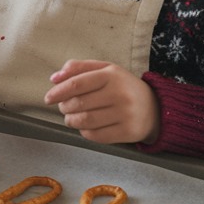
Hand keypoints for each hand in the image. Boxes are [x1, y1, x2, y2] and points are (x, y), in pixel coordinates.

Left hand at [43, 59, 160, 144]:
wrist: (155, 107)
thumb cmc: (121, 86)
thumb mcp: (104, 70)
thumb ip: (78, 68)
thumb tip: (54, 78)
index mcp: (111, 75)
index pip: (76, 84)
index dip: (58, 92)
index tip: (48, 98)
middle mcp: (120, 94)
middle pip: (78, 104)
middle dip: (64, 107)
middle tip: (63, 108)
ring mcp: (126, 114)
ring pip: (85, 121)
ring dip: (71, 121)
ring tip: (71, 117)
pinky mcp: (129, 132)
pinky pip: (96, 136)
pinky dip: (84, 132)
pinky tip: (85, 126)